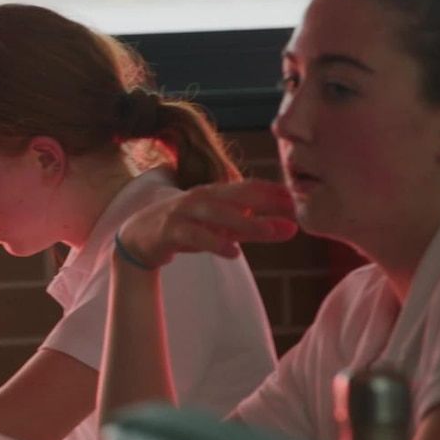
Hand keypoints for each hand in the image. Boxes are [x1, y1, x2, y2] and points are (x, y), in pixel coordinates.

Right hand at [116, 179, 297, 267]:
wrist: (138, 237)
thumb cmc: (186, 229)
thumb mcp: (221, 228)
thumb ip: (253, 228)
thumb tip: (290, 228)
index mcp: (215, 193)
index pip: (249, 188)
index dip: (274, 192)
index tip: (301, 198)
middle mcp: (200, 198)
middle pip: (237, 197)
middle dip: (266, 203)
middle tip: (294, 213)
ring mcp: (184, 212)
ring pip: (217, 214)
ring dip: (245, 222)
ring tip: (269, 232)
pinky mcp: (170, 230)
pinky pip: (195, 235)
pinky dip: (214, 242)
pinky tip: (233, 252)